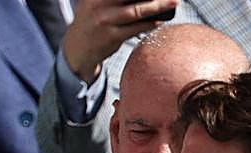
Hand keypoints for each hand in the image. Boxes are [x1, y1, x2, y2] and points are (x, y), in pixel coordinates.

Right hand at [62, 0, 177, 82]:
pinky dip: (150, 23)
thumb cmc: (92, 21)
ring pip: (137, 10)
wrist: (77, 48)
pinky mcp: (111, 37)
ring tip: (173, 2)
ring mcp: (105, 21)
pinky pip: (136, 28)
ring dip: (158, 6)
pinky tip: (160, 20)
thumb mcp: (96, 3)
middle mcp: (99, 4)